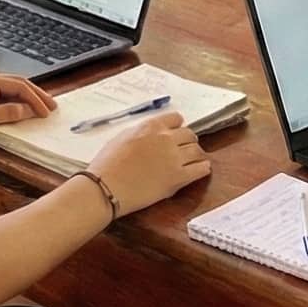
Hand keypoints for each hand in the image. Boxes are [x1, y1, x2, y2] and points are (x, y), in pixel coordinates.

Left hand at [0, 71, 55, 144]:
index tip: (46, 112)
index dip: (35, 99)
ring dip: (25, 98)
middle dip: (35, 94)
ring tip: (39, 107)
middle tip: (51, 106)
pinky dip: (12, 102)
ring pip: (8, 89)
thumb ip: (6, 112)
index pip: (19, 86)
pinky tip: (18, 110)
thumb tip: (27, 109)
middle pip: (16, 83)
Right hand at [87, 111, 210, 214]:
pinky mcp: (178, 178)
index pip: (176, 119)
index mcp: (151, 126)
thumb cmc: (106, 165)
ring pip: (198, 151)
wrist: (105, 188)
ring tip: (193, 161)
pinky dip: (202, 168)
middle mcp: (166, 138)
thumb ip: (141, 134)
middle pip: (189, 135)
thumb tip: (151, 136)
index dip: (177, 128)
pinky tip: (201, 170)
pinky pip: (201, 169)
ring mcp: (174, 158)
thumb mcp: (121, 138)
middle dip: (188, 142)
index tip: (176, 135)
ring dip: (196, 155)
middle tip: (184, 150)